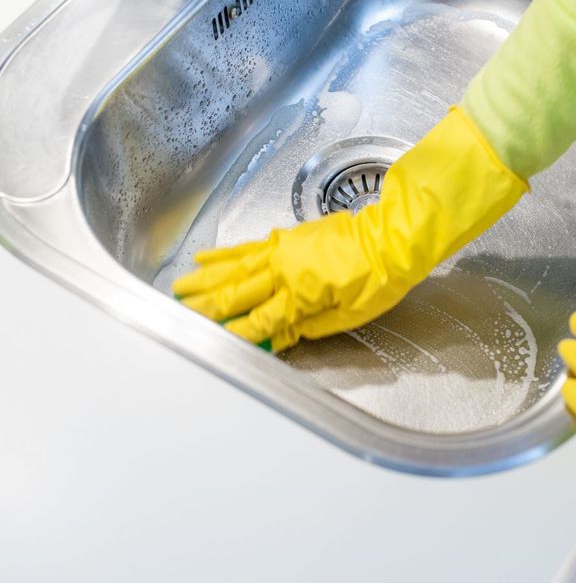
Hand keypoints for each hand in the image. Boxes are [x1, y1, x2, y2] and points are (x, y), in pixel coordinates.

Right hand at [173, 107, 526, 350]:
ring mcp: (281, 250)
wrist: (390, 237)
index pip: (258, 322)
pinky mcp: (285, 237)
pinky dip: (224, 254)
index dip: (235, 335)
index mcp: (299, 295)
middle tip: (178, 316)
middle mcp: (283, 271)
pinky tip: (206, 258)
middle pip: (235, 294)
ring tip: (179, 289)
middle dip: (205, 308)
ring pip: (233, 269)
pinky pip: (247, 247)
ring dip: (204, 280)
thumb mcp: (347, 315)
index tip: (211, 344)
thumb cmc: (377, 280)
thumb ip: (307, 326)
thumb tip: (277, 335)